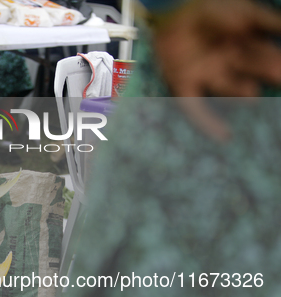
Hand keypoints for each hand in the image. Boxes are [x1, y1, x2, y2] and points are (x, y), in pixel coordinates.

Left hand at [151, 0, 280, 141]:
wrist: (174, 7)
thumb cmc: (209, 9)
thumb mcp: (243, 13)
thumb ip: (267, 22)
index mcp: (240, 45)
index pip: (264, 56)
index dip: (275, 63)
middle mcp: (225, 62)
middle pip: (248, 71)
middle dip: (266, 73)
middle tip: (279, 75)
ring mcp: (204, 73)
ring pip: (226, 87)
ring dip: (239, 92)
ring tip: (252, 93)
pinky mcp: (183, 82)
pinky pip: (195, 106)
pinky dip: (208, 122)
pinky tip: (223, 136)